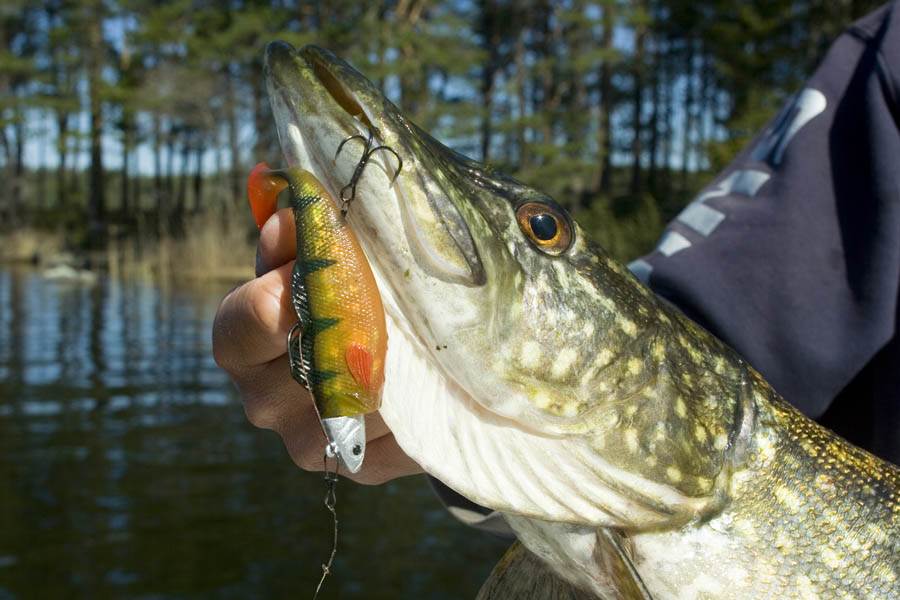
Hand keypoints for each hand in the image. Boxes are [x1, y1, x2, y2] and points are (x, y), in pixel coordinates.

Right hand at [212, 208, 422, 483]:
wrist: (395, 357)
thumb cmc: (348, 294)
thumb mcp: (322, 259)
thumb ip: (305, 242)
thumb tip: (291, 221)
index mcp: (242, 344)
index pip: (242, 325)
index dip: (285, 294)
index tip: (330, 272)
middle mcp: (263, 402)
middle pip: (302, 368)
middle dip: (352, 331)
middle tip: (391, 306)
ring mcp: (308, 442)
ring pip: (354, 404)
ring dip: (392, 367)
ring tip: (422, 337)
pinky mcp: (359, 466)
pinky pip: (392, 437)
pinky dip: (417, 405)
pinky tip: (430, 380)